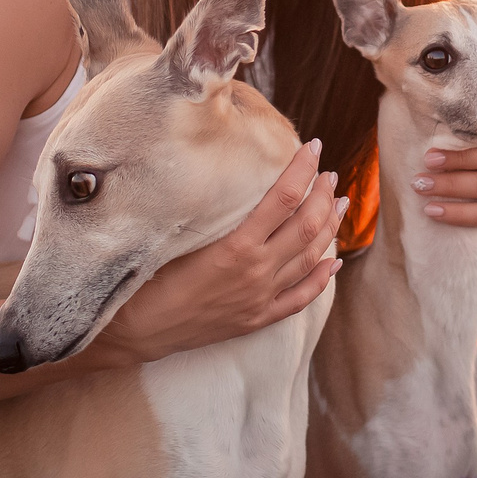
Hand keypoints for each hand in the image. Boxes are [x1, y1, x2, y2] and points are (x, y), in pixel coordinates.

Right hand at [88, 139, 342, 367]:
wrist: (136, 330)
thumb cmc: (148, 275)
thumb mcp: (180, 233)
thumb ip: (214, 212)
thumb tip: (237, 178)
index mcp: (237, 246)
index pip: (284, 197)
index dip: (303, 169)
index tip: (314, 147)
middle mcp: (256, 272)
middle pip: (306, 226)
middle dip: (323, 195)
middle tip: (330, 174)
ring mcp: (261, 298)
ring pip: (310, 258)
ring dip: (330, 228)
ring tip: (340, 204)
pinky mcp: (257, 319)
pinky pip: (301, 297)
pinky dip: (322, 277)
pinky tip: (335, 262)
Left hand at [413, 144, 476, 290]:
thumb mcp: (474, 166)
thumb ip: (462, 152)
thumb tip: (428, 149)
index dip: (457, 149)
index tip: (428, 157)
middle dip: (450, 168)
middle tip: (420, 178)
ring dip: (451, 188)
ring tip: (423, 191)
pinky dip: (459, 214)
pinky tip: (437, 213)